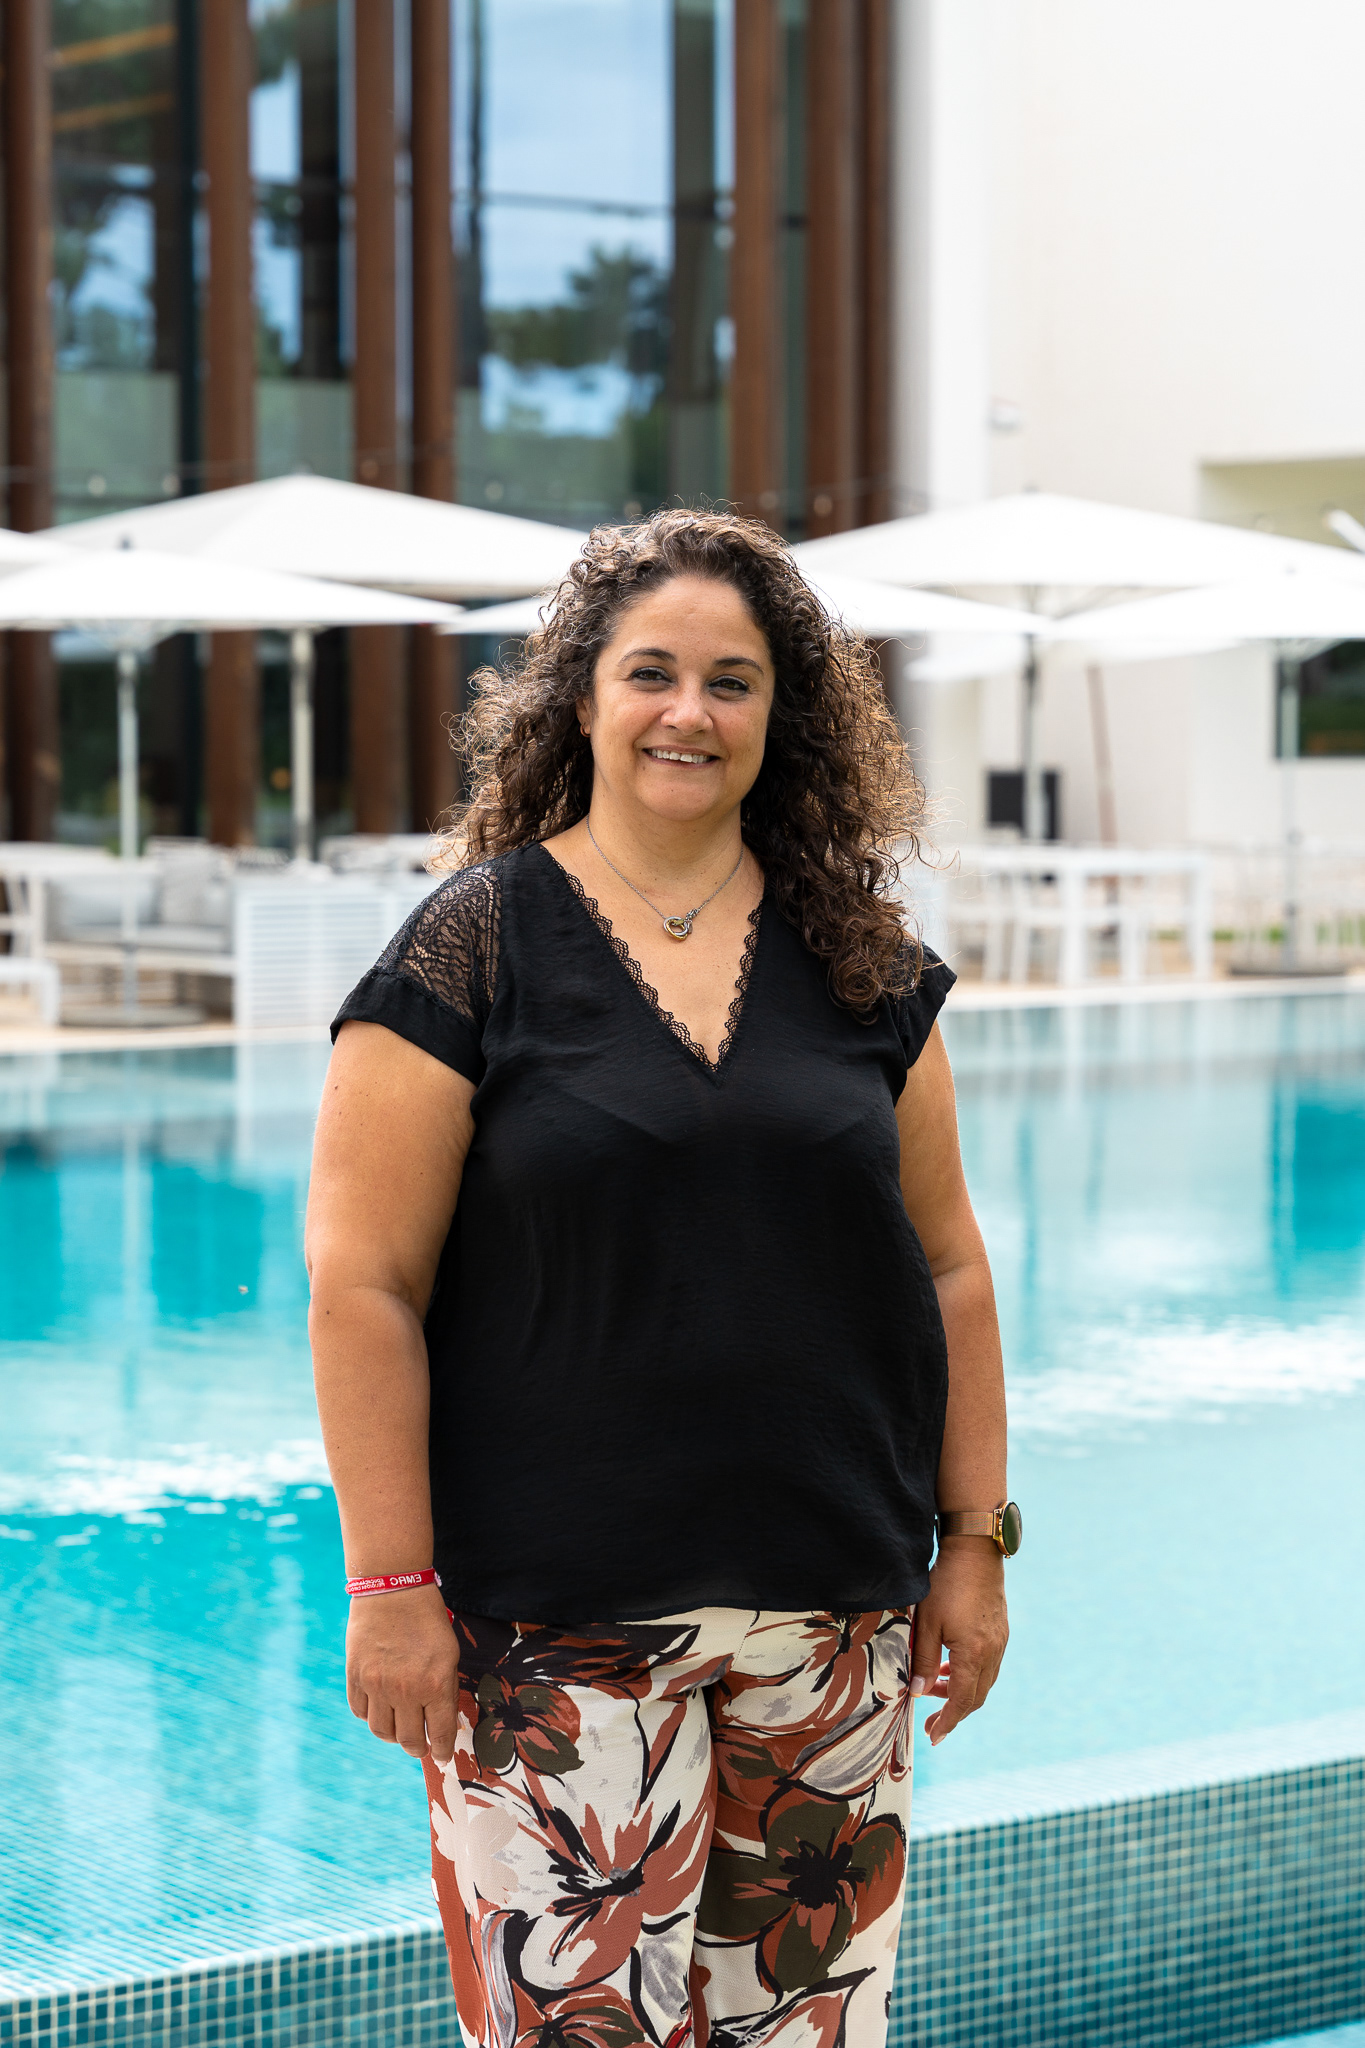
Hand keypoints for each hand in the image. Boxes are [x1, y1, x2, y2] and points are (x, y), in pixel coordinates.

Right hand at [346, 1585, 460, 1763]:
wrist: (393, 1590)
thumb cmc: (427, 1620)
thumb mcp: (449, 1654)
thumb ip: (445, 1690)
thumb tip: (443, 1722)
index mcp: (435, 1684)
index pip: (440, 1733)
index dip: (442, 1751)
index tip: (441, 1757)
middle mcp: (405, 1690)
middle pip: (409, 1740)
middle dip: (418, 1748)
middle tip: (421, 1746)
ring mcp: (377, 1685)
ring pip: (382, 1732)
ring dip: (393, 1737)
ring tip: (400, 1730)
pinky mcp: (356, 1677)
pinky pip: (360, 1712)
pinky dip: (371, 1716)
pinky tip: (380, 1709)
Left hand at [910, 1538, 1008, 1745]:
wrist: (976, 1552)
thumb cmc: (947, 1585)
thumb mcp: (927, 1624)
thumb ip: (924, 1661)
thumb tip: (918, 1693)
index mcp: (974, 1655)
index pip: (962, 1701)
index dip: (948, 1721)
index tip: (934, 1736)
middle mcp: (993, 1653)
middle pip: (976, 1697)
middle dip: (954, 1713)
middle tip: (932, 1723)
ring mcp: (1000, 1642)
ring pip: (983, 1681)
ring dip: (961, 1692)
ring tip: (936, 1690)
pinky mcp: (1000, 1631)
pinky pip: (988, 1664)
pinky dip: (970, 1674)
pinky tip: (952, 1665)